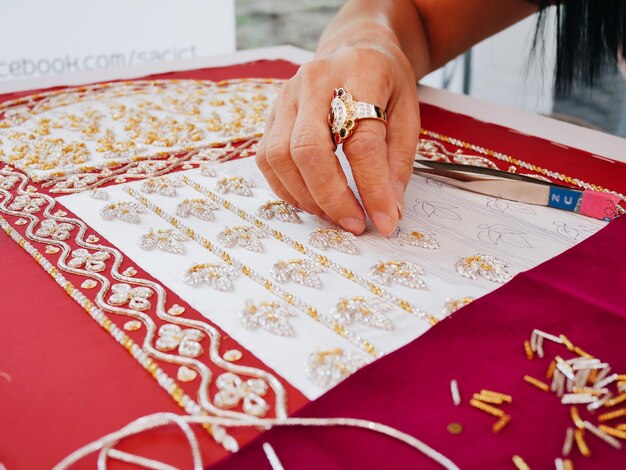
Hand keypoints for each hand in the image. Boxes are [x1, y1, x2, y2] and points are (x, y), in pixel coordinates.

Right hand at [256, 36, 419, 235]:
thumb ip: (398, 161)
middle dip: (331, 197)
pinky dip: (287, 189)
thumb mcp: (408, 113)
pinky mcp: (271, 114)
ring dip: (306, 197)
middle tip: (354, 224)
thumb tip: (388, 211)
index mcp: (360, 75)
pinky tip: (311, 200)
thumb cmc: (385, 82)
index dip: (373, 187)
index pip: (362, 141)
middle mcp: (314, 82)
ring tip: (334, 215)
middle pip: (308, 149)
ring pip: (279, 157)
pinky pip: (267, 159)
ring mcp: (286, 97)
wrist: (355, 48)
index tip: (385, 221)